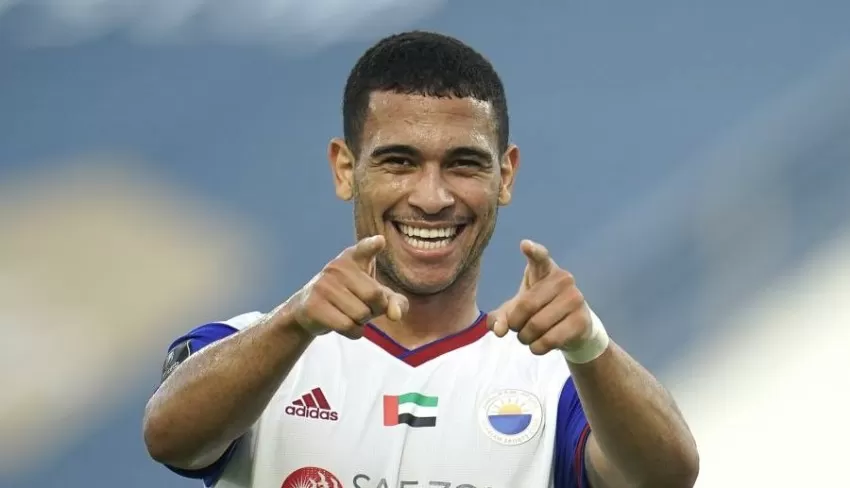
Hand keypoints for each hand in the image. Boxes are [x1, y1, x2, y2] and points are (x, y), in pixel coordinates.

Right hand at [286, 235, 408, 338]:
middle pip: (374, 296)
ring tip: (350, 314)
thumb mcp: (376, 296)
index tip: (379, 241)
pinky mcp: (314, 305)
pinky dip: (354, 332)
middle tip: (363, 307)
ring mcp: (323, 286)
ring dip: (362, 323)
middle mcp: (337, 268)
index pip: (364, 249)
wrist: (309, 310)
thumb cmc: (351, 299)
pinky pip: (347, 326)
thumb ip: (394, 302)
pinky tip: (346, 326)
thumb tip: (395, 316)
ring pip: (361, 314)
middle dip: (375, 309)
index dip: (371, 246)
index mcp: (353, 258)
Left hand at [488, 240, 591, 354]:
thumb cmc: (541, 310)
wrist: (574, 328)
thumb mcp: (517, 310)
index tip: (525, 245)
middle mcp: (563, 279)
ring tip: (527, 337)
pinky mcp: (581, 320)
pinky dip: (537, 348)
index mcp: (545, 270)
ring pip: (536, 325)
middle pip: (525, 306)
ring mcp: (575, 298)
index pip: (540, 257)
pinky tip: (538, 345)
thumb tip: (498, 330)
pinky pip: (549, 339)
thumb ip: (502, 317)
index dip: (533, 251)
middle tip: (516, 329)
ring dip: (525, 338)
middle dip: (515, 324)